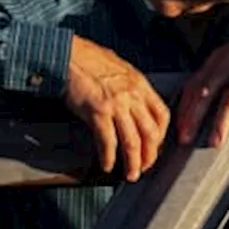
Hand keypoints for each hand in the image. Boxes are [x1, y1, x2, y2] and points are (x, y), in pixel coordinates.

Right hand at [64, 36, 170, 181]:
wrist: (67, 54)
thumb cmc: (87, 59)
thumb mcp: (119, 69)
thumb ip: (129, 88)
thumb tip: (132, 106)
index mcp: (139, 84)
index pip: (162, 114)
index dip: (162, 135)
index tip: (155, 146)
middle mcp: (132, 95)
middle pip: (151, 133)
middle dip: (150, 155)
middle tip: (145, 167)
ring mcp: (116, 104)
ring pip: (133, 141)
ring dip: (133, 162)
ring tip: (130, 174)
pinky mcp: (98, 112)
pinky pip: (107, 141)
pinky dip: (108, 157)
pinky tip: (106, 164)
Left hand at [176, 11, 228, 146]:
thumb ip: (219, 78)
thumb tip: (204, 105)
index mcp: (217, 60)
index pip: (193, 85)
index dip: (183, 108)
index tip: (176, 128)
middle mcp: (228, 62)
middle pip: (205, 91)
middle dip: (193, 116)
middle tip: (185, 138)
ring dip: (220, 121)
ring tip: (214, 141)